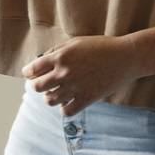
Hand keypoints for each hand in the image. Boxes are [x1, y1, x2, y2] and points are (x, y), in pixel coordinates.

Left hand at [21, 36, 147, 115]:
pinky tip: (68, 101)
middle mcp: (65, 73)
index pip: (33, 69)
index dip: (28, 72)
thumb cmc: (101, 46)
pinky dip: (64, 108)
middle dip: (36, 85)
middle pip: (37, 87)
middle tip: (41, 84)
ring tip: (56, 92)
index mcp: (60, 56)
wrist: (125, 57)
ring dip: (50, 96)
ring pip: (50, 101)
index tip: (30, 74)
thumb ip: (57, 51)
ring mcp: (75, 87)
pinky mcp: (87, 99)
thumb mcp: (76, 42)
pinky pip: (66, 111)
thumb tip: (41, 61)